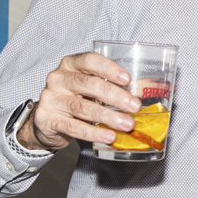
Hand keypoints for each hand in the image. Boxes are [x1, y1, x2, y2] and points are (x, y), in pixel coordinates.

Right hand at [16, 52, 139, 151]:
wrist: (47, 120)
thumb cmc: (76, 98)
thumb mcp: (93, 87)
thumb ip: (117, 85)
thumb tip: (149, 87)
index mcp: (71, 64)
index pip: (89, 60)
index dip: (109, 69)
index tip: (127, 79)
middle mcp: (58, 78)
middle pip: (89, 84)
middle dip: (115, 96)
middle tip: (134, 106)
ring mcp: (51, 98)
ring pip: (82, 107)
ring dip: (108, 116)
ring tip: (127, 124)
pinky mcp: (47, 119)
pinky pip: (73, 126)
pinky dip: (93, 133)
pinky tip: (108, 136)